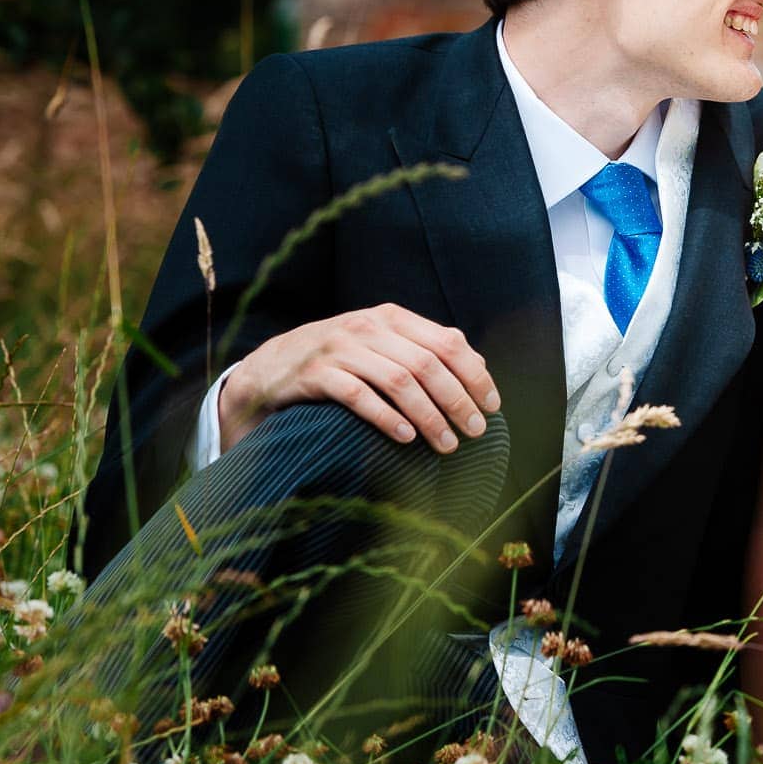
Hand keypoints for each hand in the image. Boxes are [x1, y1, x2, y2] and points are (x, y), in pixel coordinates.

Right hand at [221, 303, 498, 454]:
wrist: (270, 368)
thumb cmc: (339, 360)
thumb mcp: (382, 345)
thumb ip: (425, 349)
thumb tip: (480, 365)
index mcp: (392, 318)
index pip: (448, 342)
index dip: (474, 375)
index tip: (492, 406)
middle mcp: (368, 328)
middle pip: (427, 364)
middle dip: (457, 401)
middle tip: (474, 432)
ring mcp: (339, 349)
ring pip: (398, 381)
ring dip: (429, 416)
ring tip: (446, 445)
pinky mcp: (314, 375)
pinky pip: (358, 396)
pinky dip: (387, 417)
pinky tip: (406, 438)